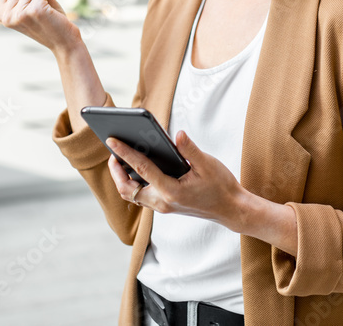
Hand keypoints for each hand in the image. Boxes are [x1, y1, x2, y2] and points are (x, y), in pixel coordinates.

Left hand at [106, 130, 242, 225]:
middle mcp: (162, 202)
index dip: (125, 153)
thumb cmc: (220, 186)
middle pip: (127, 189)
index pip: (141, 169)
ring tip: (119, 159)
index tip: (112, 140)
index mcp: (171, 191)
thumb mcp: (207, 164)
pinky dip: (133, 183)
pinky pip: (141, 196)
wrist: (230, 208)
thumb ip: (190, 149)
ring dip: (122, 178)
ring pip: (132, 195)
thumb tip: (177, 134)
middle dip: (116, 170)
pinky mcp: (165, 206)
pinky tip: (136, 168)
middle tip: (112, 151)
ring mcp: (162, 206)